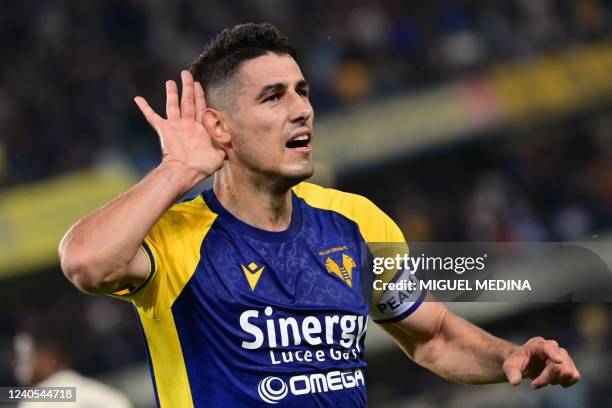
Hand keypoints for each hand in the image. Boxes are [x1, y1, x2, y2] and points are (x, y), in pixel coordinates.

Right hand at [134, 70, 225, 189]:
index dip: (200, 95)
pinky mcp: (164, 130)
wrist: (186, 172)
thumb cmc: (202, 166)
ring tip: (170, 81)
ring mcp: (175, 127)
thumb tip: (230, 142)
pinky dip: (145, 108)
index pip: (201, 107)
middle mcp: (187, 125)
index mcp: (200, 129)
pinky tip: (138, 98)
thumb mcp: (219, 156)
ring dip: (171, 93)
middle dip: (187, 87)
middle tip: (186, 73)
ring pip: (173, 105)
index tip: (198, 83)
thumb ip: (224, 146)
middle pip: (188, 101)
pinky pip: (152, 117)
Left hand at [503, 337, 579, 388]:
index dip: (554, 354)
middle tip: (534, 384)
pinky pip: (575, 376)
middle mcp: (553, 347)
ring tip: (544, 380)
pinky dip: (565, 383)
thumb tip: (515, 381)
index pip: (549, 347)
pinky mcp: (569, 365)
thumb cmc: (517, 362)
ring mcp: (563, 355)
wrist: (525, 363)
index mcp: (538, 344)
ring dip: (555, 381)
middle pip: (558, 366)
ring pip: (568, 373)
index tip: (557, 361)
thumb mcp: (509, 366)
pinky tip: (554, 382)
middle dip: (546, 379)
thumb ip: (511, 372)